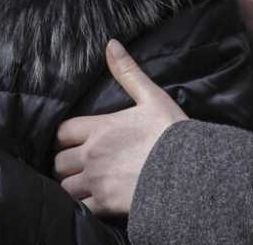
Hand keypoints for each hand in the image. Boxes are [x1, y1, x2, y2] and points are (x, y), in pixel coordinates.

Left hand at [54, 40, 185, 215]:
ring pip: (65, 187)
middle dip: (65, 163)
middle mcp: (92, 154)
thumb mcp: (152, 98)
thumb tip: (111, 44)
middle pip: (59, 161)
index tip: (72, 142)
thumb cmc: (173, 134)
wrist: (193, 173)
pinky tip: (92, 203)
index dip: (64, 138)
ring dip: (71, 186)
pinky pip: (81, 208)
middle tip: (76, 165)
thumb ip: (128, 73)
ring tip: (82, 185)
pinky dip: (83, 206)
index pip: (62, 132)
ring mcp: (97, 181)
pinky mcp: (106, 204)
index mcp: (99, 128)